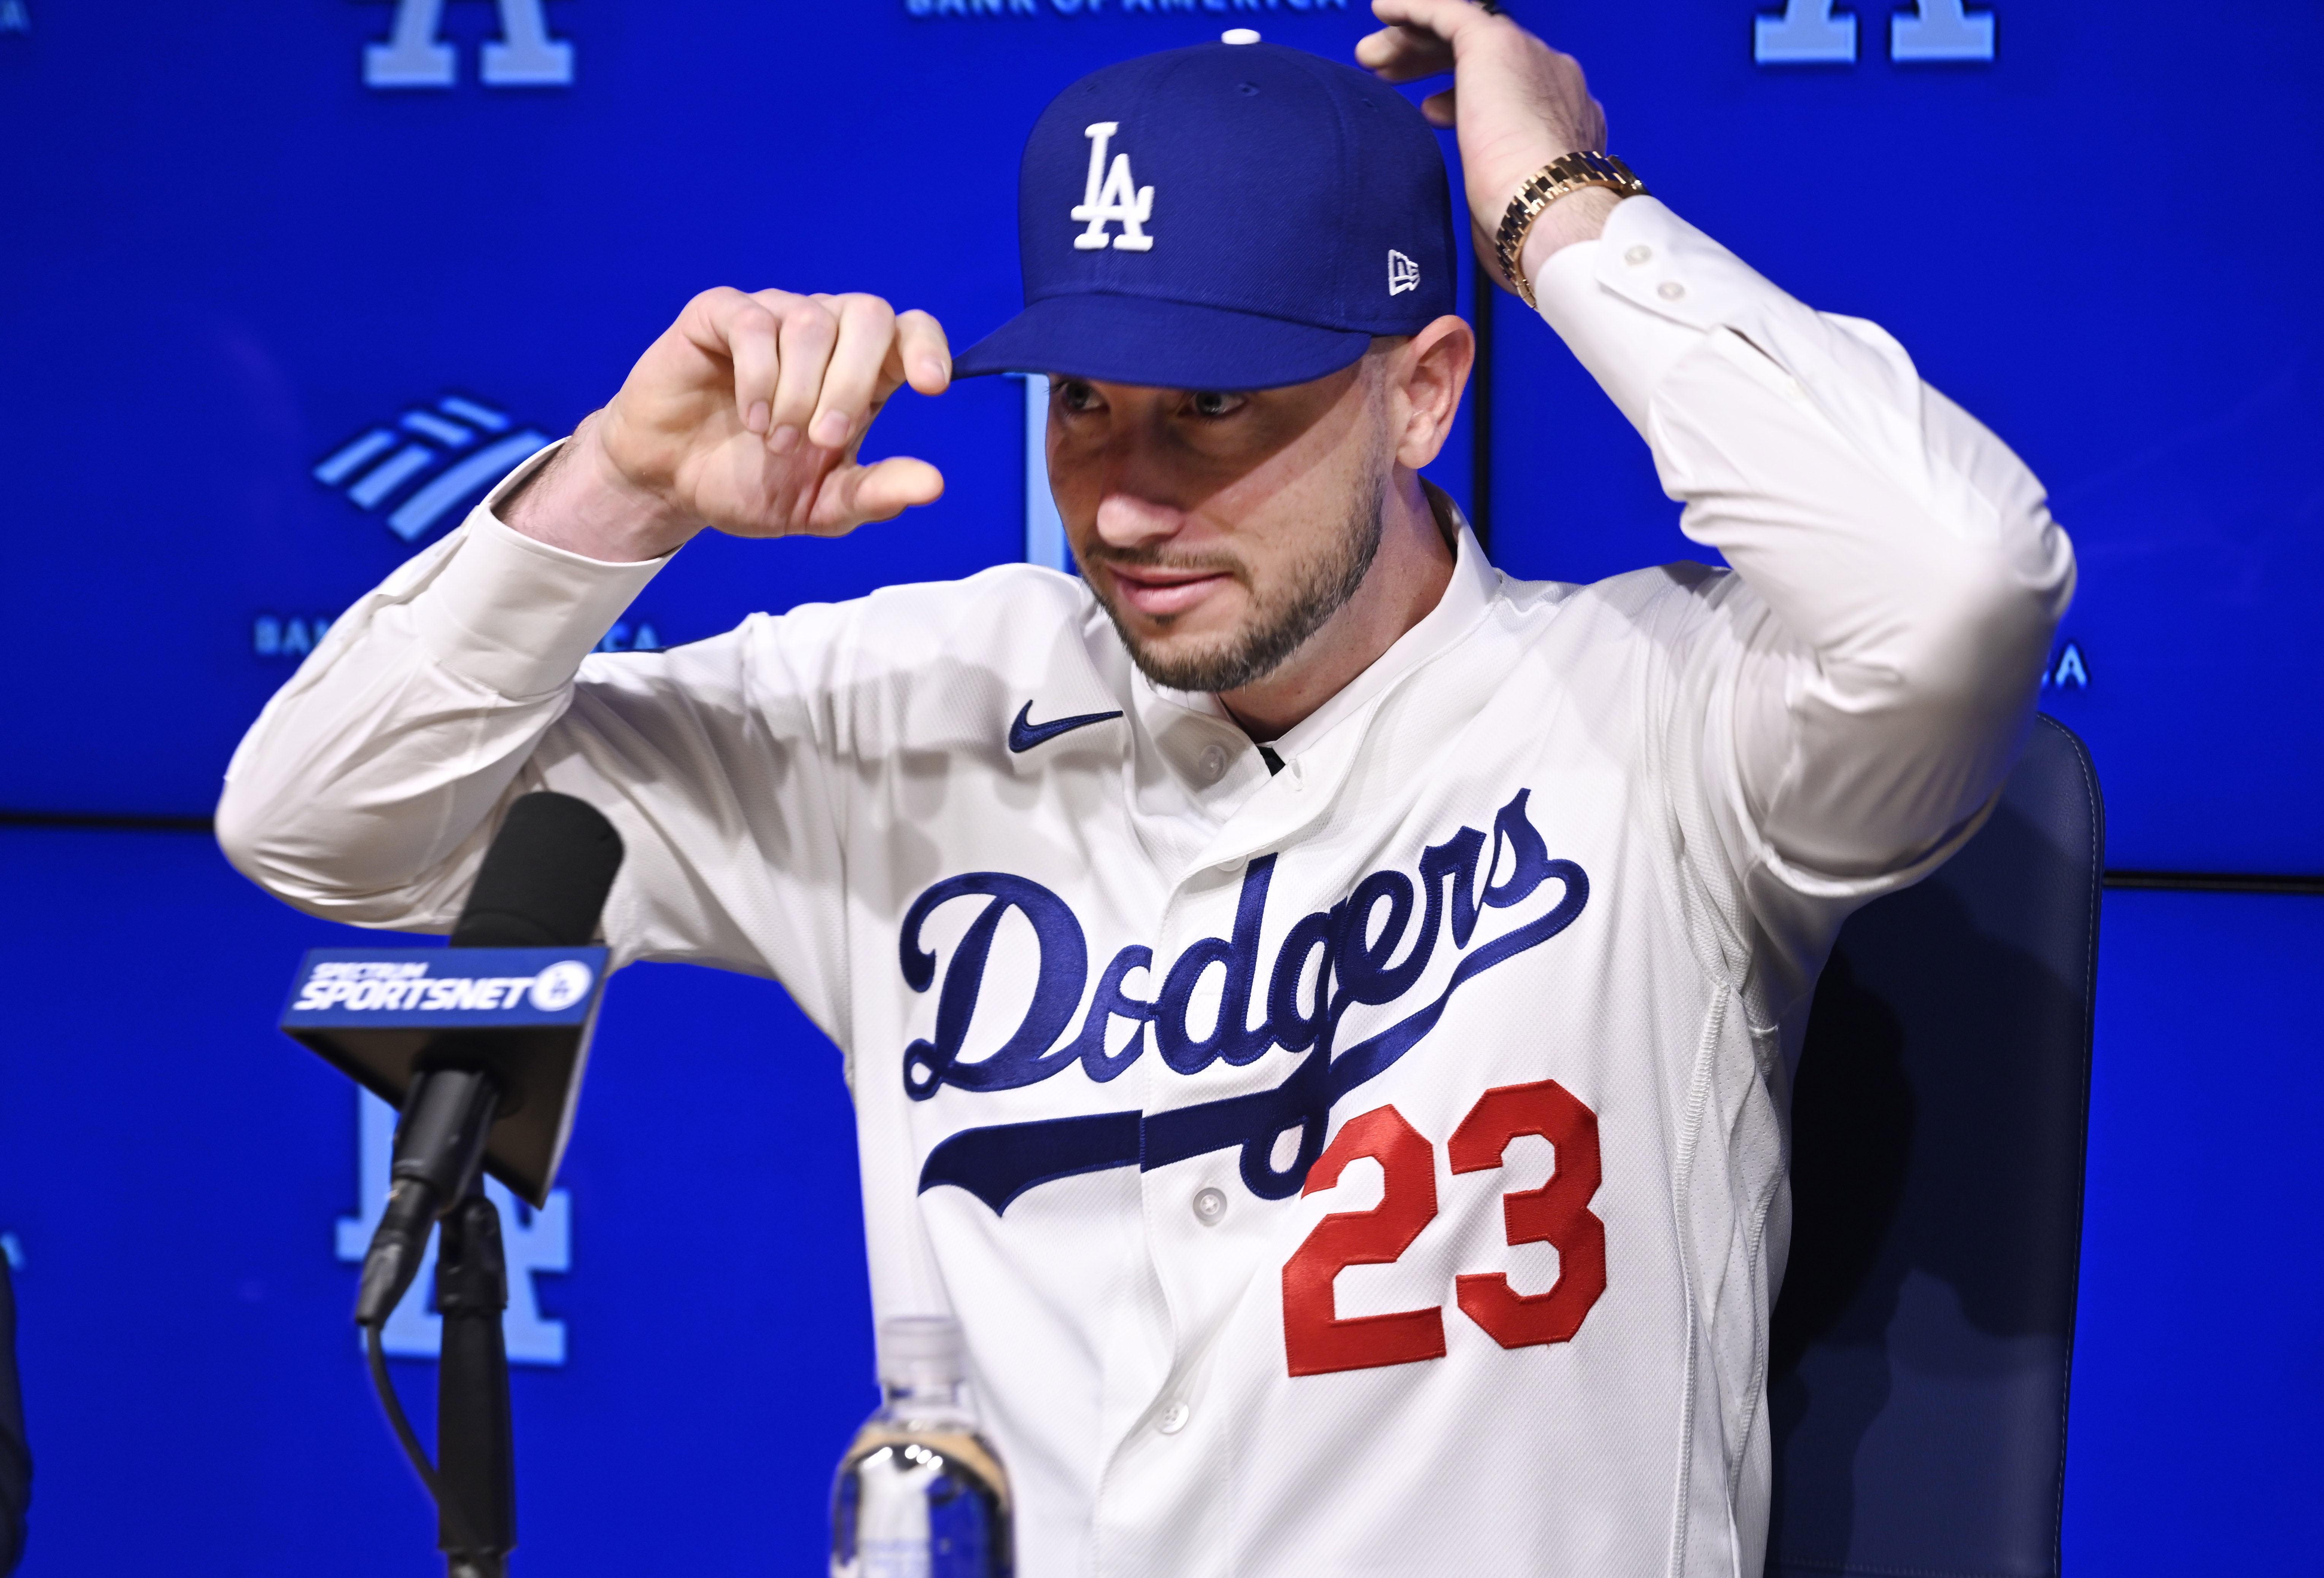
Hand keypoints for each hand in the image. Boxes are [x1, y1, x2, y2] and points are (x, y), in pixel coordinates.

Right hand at [505, 289, 951, 561]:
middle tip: (824, 439)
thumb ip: (875, 494)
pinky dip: (759, 375)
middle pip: (869, 314)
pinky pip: (754, 323)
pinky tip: (750, 416)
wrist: (672, 484)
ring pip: (812, 321)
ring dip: (799, 390)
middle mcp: (824, 334)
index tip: (930, 387)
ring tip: (775, 439)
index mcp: (860, 373)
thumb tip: (933, 485)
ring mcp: (772, 316)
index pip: (910, 330)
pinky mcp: (719, 314)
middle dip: (852, 382)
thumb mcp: (820, 506)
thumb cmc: (750, 484)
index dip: (927, 346)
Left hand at [1356, 0, 1617, 293]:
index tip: (1427, 113)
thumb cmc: (1529, 229)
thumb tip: (1483, 209)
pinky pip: (1447, 11)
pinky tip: (1381, 9)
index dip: (1461, 95)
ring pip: (1462, 34)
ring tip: (1371, 59)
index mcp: (1561, 117)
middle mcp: (1552, 78)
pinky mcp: (1495, 44)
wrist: (1548, 211)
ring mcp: (1529, 56)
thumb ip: (1496, 188)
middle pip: (1481, 58)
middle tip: (1389, 77)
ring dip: (1413, 45)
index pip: (1506, 91)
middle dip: (1430, 62)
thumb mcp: (1508, 204)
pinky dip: (1412, 9)